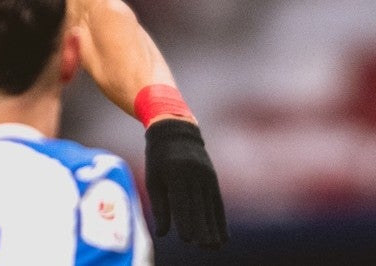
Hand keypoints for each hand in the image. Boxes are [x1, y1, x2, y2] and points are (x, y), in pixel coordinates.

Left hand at [144, 119, 227, 247]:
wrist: (175, 130)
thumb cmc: (158, 158)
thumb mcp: (153, 178)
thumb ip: (159, 205)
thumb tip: (162, 233)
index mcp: (176, 172)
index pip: (182, 201)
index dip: (185, 221)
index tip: (187, 240)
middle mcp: (194, 174)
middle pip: (199, 206)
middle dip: (202, 228)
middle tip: (203, 247)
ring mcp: (207, 176)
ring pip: (211, 206)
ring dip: (214, 228)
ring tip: (214, 247)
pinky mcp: (213, 179)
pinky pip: (218, 202)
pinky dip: (220, 219)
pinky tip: (223, 235)